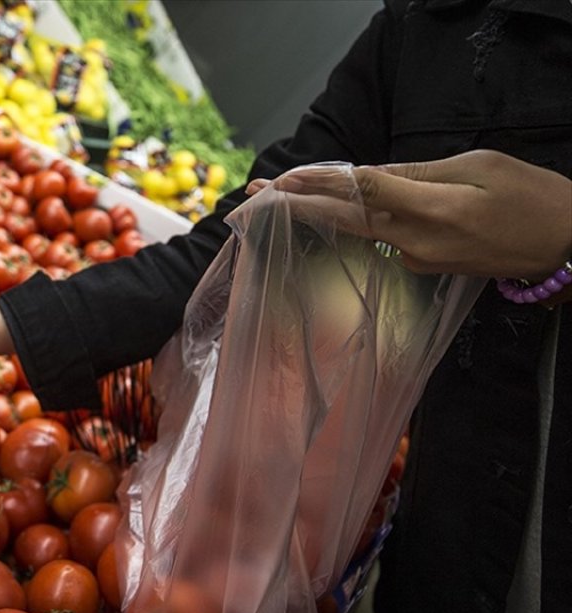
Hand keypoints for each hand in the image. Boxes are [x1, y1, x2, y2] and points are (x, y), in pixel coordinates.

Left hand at [247, 150, 571, 277]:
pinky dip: (354, 223)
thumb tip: (369, 174)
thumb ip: (419, 172)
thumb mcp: (479, 167)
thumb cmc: (531, 197)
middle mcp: (415, 240)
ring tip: (277, 200)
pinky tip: (333, 211)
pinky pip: (381, 238)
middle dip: (295, 206)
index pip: (361, 192)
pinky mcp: (423, 267)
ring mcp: (417, 259)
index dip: (317, 183)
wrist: (566, 246)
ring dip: (317, 214)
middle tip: (251, 195)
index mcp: (431, 209)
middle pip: (344, 219)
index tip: (280, 179)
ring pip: (359, 230)